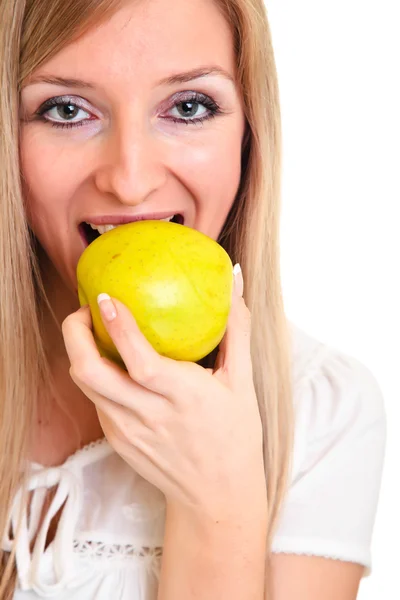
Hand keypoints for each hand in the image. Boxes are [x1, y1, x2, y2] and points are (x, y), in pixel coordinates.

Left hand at [62, 269, 265, 519]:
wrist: (217, 496)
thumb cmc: (234, 437)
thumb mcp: (242, 383)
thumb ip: (236, 331)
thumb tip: (236, 281)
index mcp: (183, 397)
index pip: (140, 361)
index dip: (119, 327)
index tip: (106, 297)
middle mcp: (148, 416)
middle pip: (90, 372)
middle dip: (75, 334)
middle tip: (85, 310)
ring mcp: (127, 431)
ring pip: (85, 384)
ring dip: (79, 351)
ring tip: (93, 329)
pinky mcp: (117, 441)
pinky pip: (96, 400)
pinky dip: (95, 375)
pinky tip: (112, 363)